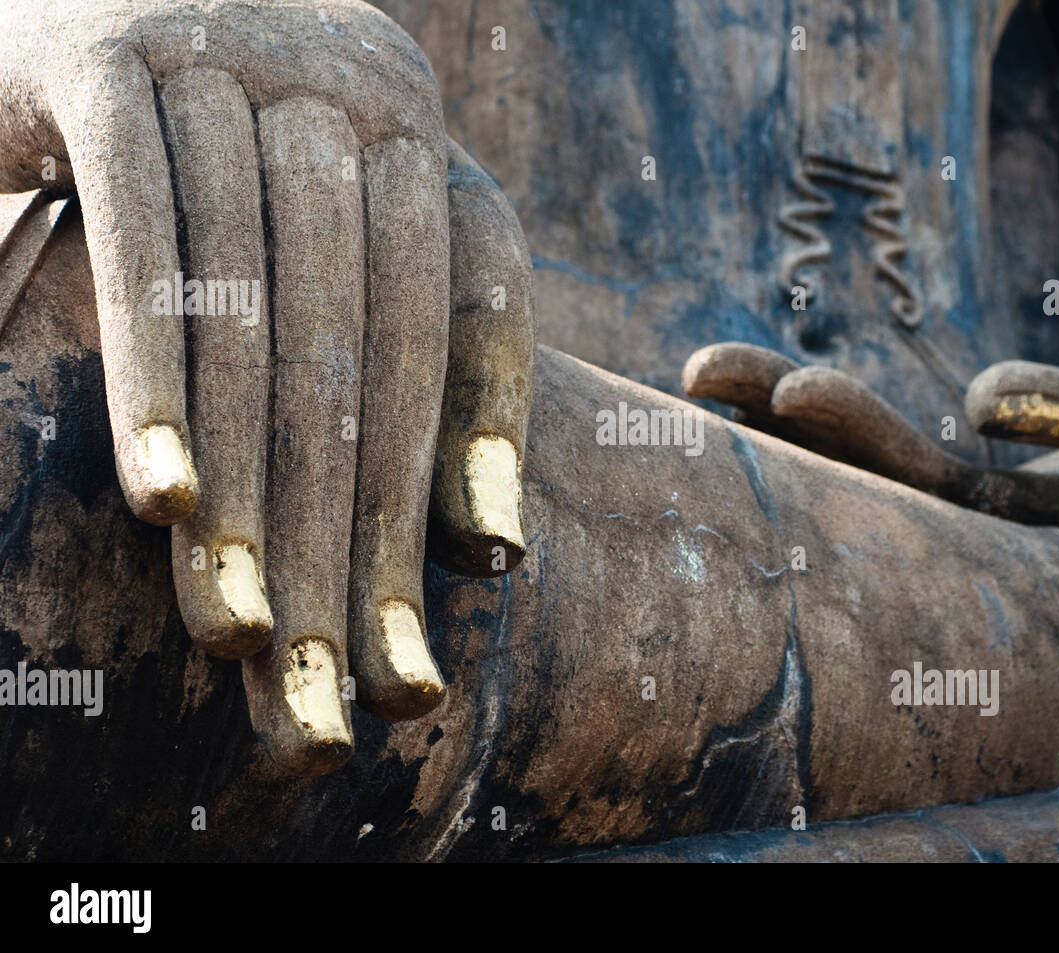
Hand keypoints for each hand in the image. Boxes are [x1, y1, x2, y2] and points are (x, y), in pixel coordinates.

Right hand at [0, 0, 534, 774]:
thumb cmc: (244, 139)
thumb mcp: (362, 253)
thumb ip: (447, 381)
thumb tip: (502, 551)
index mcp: (426, 154)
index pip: (444, 363)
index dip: (428, 518)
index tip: (407, 673)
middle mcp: (352, 103)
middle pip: (357, 359)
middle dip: (338, 538)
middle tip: (325, 695)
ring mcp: (234, 67)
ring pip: (256, 314)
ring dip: (250, 484)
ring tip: (244, 634)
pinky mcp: (108, 60)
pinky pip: (142, 233)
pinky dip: (153, 370)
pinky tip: (164, 498)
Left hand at [684, 334, 1058, 558]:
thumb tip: (980, 402)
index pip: (941, 499)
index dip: (858, 445)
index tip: (785, 390)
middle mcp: (1025, 530)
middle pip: (883, 483)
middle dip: (789, 425)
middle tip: (697, 371)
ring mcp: (1014, 501)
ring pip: (886, 468)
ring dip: (794, 426)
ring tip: (703, 376)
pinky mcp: (1020, 468)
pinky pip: (915, 449)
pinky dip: (841, 424)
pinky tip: (771, 400)